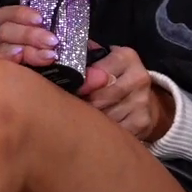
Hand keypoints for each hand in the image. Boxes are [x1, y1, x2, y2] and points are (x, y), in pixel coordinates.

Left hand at [0, 6, 173, 141]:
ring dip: (88, 121)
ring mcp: (142, 102)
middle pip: (98, 97)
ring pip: (104, 117)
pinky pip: (114, 131)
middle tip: (65, 110)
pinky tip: (93, 132)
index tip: (68, 93)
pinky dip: (100, 134)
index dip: (78, 85)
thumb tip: (44, 56)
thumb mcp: (102, 61)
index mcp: (126, 56)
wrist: (147, 102)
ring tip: (77, 121)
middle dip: (80, 106)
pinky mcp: (142, 123)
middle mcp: (138, 77)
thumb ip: (80, 59)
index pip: (95, 72)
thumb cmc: (114, 78)